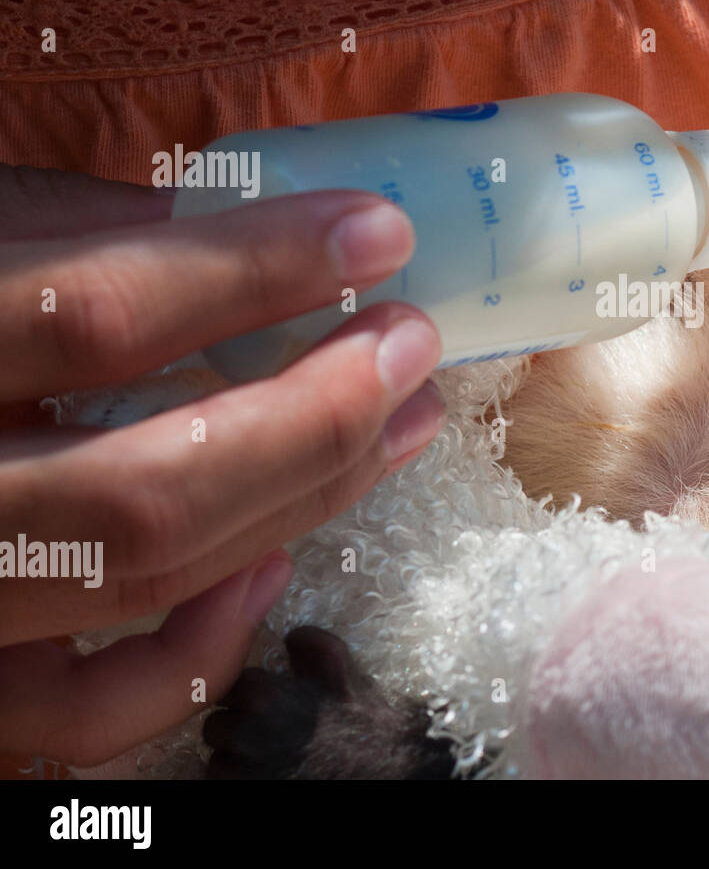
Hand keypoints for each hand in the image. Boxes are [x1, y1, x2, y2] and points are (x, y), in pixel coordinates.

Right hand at [0, 164, 445, 766]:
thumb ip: (68, 232)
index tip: (379, 231)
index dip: (252, 270)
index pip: (92, 317)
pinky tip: (275, 560)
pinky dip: (203, 648)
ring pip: (147, 583)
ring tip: (402, 421)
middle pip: (149, 490)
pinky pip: (93, 709)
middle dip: (313, 416)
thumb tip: (245, 226)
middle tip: (411, 343)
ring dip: (306, 499)